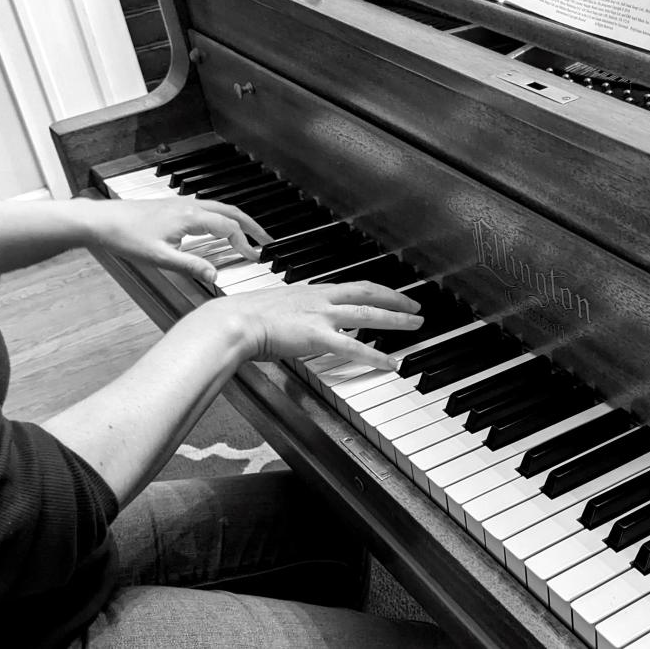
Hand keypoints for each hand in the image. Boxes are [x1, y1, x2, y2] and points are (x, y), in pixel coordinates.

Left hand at [82, 198, 271, 281]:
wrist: (101, 221)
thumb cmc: (125, 236)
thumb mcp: (160, 258)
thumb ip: (191, 266)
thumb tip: (215, 276)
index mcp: (190, 217)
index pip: (229, 227)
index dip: (245, 243)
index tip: (255, 256)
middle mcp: (189, 206)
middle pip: (231, 212)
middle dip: (252, 226)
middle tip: (267, 240)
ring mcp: (181, 204)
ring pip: (220, 207)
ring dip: (238, 220)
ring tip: (249, 234)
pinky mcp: (173, 206)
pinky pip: (208, 208)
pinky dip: (222, 217)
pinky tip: (219, 228)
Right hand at [211, 281, 423, 369]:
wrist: (233, 320)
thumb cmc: (245, 316)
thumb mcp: (277, 308)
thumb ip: (295, 313)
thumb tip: (300, 323)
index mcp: (313, 291)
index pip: (355, 286)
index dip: (379, 290)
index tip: (395, 294)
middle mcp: (321, 299)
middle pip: (369, 295)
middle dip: (397, 300)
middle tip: (417, 307)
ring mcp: (321, 316)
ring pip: (369, 316)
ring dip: (396, 320)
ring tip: (416, 325)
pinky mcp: (317, 336)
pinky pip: (354, 347)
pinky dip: (376, 355)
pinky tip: (391, 363)